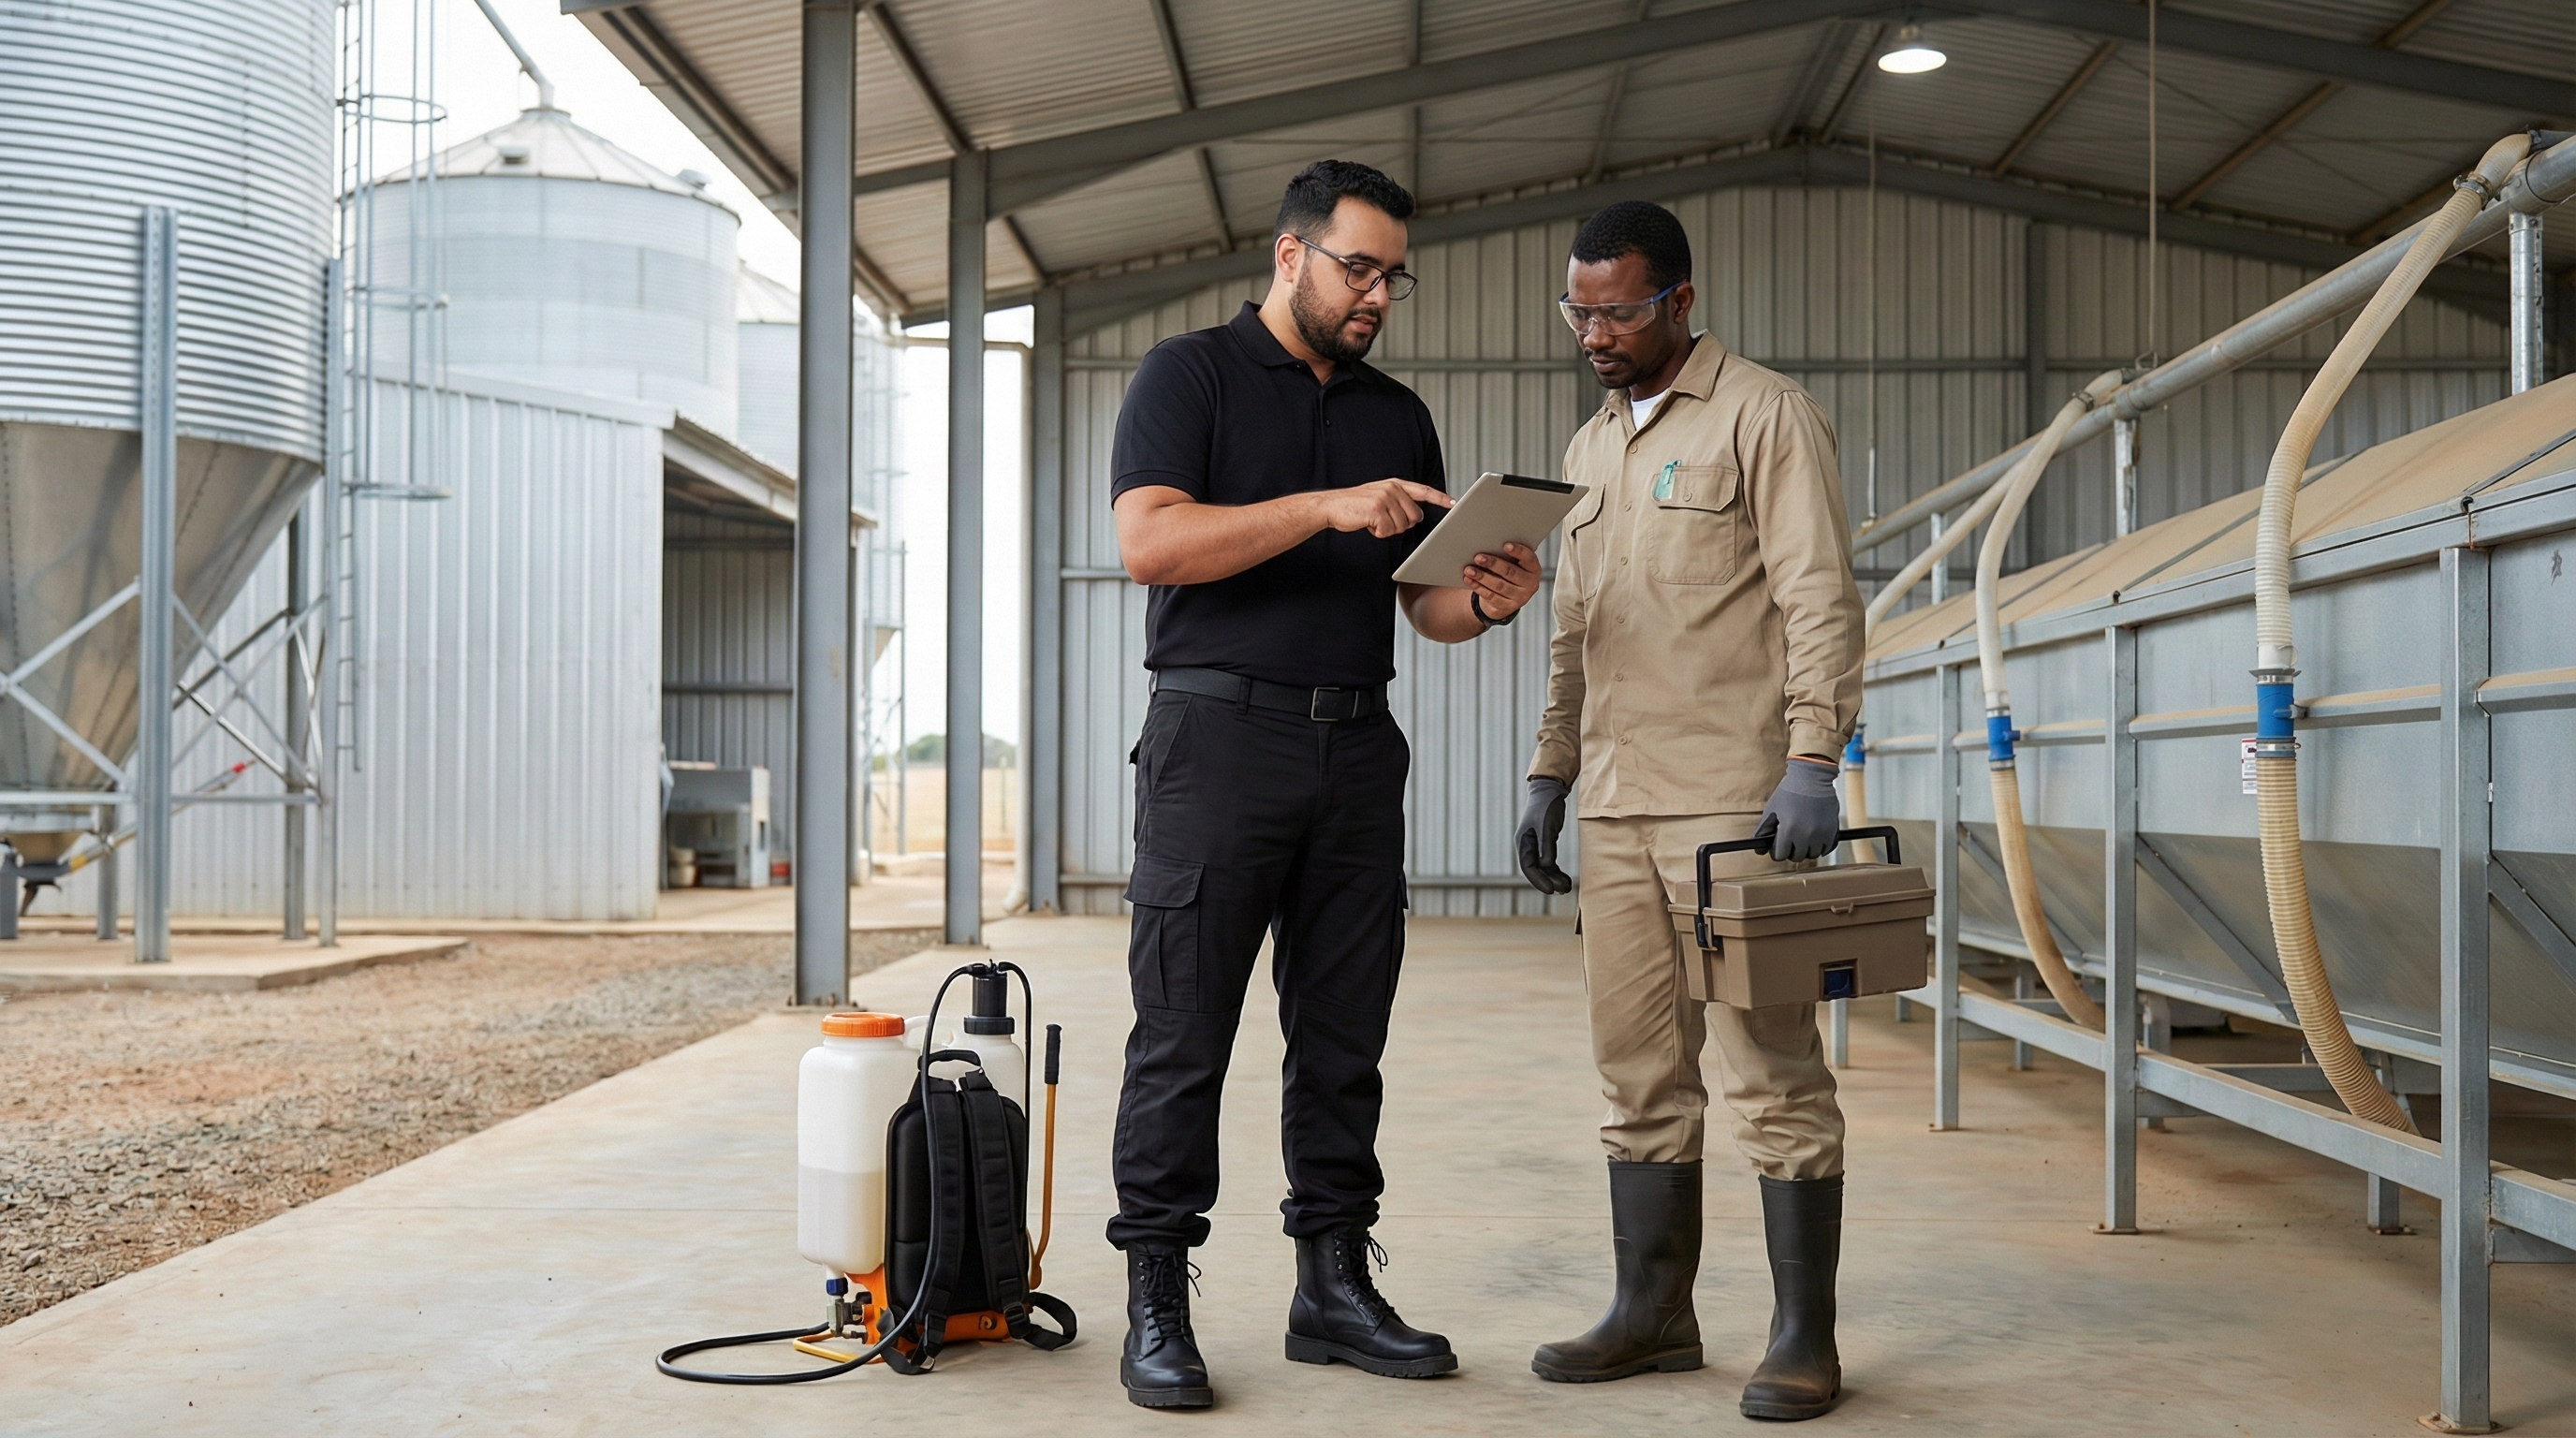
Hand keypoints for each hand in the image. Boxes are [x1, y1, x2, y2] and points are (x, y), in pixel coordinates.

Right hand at [1313, 479, 1451, 538]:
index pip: (1424, 491)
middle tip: (1383, 520)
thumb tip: (1415, 516)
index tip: (1453, 503)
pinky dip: (1378, 533)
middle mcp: (1393, 489)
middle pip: (1414, 517)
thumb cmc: (1356, 505)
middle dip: (1401, 524)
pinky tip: (1368, 524)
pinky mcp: (1377, 510)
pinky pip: (1388, 531)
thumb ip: (1399, 501)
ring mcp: (1385, 498)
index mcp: (1395, 484)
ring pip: (1402, 526)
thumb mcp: (1380, 496)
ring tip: (1373, 520)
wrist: (1332, 506)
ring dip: (1388, 530)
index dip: (1439, 498)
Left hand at [1463, 542, 1540, 621]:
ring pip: (1499, 585)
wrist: (1507, 597)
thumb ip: (1507, 556)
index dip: (1518, 551)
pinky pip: (1491, 596)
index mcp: (1534, 569)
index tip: (1505, 545)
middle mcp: (1530, 584)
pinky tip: (1468, 579)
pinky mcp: (1507, 607)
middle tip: (1478, 557)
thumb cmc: (1509, 572)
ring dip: (1482, 577)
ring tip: (1468, 569)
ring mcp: (1520, 597)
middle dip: (1493, 564)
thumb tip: (1487, 545)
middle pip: (1511, 572)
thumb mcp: (1513, 563)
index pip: (1529, 558)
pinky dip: (1478, 587)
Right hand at [1516, 777, 1572, 893]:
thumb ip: (1546, 846)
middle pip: (1536, 870)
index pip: (1528, 866)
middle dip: (1548, 881)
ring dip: (1554, 878)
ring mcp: (1536, 845)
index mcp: (1523, 842)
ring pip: (1543, 868)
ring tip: (1567, 887)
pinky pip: (1549, 862)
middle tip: (1563, 891)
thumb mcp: (1546, 826)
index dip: (1538, 880)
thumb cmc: (1546, 807)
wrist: (1549, 791)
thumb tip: (1546, 866)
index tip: (1550, 890)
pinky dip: (1556, 871)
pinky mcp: (1545, 843)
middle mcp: (1527, 846)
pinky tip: (1565, 878)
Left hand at [1751, 758, 1840, 861]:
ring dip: (1806, 849)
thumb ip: (1763, 831)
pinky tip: (1815, 836)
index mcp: (1788, 830)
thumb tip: (1759, 851)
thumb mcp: (1772, 809)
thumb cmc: (1789, 792)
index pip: (1780, 855)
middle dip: (1791, 850)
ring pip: (1812, 854)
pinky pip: (1826, 849)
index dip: (1776, 851)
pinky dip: (1820, 846)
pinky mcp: (1833, 831)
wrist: (1812, 777)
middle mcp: (1805, 835)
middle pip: (1796, 857)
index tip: (1778, 845)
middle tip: (1790, 839)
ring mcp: (1821, 834)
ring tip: (1803, 836)